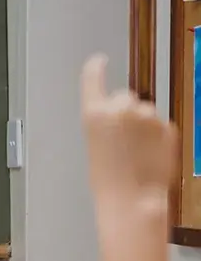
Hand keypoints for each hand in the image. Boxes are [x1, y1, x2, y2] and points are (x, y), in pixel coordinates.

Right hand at [80, 54, 176, 211]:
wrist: (133, 199)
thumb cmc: (110, 180)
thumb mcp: (95, 146)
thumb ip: (106, 123)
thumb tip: (120, 115)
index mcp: (95, 114)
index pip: (93, 79)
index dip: (96, 68)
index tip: (98, 61)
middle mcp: (121, 108)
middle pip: (124, 98)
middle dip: (125, 113)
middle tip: (122, 141)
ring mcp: (147, 115)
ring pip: (145, 112)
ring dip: (142, 127)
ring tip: (136, 154)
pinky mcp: (167, 124)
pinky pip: (160, 125)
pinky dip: (157, 138)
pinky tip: (148, 156)